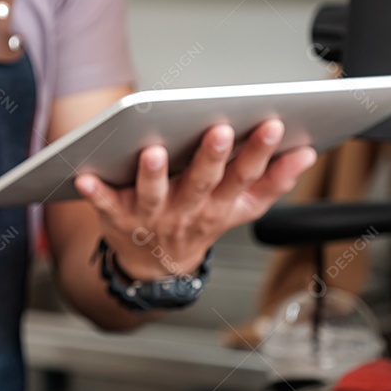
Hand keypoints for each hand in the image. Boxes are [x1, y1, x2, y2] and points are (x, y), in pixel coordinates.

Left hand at [74, 119, 315, 279]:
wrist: (154, 267)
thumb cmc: (199, 223)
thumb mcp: (242, 210)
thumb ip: (275, 182)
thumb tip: (307, 154)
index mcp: (221, 204)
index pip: (245, 176)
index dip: (260, 152)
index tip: (272, 124)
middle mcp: (188, 211)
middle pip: (202, 183)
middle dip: (212, 157)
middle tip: (219, 131)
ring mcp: (152, 216)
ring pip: (154, 194)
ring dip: (153, 175)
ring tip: (154, 151)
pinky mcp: (118, 218)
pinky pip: (105, 205)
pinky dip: (94, 193)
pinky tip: (83, 176)